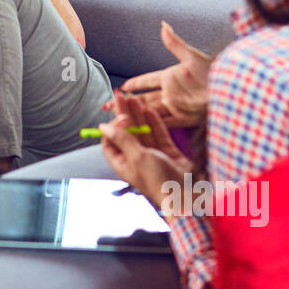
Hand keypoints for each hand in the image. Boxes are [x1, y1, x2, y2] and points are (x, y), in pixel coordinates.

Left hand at [99, 90, 194, 212]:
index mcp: (123, 163)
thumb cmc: (158, 180)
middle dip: (123, 114)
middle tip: (121, 95)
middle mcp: (136, 158)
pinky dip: (154, 122)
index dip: (112, 127)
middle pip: (126, 132)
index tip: (118, 116)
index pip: (110, 141)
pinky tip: (150, 110)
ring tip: (134, 98)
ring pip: (143, 131)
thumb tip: (103, 126)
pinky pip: (158, 134)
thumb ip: (122, 139)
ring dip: (138, 115)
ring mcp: (152, 155)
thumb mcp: (137, 157)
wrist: (185, 193)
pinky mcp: (167, 152)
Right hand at [104, 21, 211, 126]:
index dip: (135, 83)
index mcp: (170, 77)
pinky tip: (137, 127)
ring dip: (134, 114)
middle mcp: (170, 93)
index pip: (147, 80)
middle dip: (125, 102)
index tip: (122, 86)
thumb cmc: (214, 70)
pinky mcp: (184, 118)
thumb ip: (174, 43)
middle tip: (107, 105)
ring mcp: (176, 106)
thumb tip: (163, 25)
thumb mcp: (192, 56)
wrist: (231, 88)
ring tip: (117, 117)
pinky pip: (163, 122)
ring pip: (149, 111)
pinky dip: (150, 124)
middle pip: (143, 98)